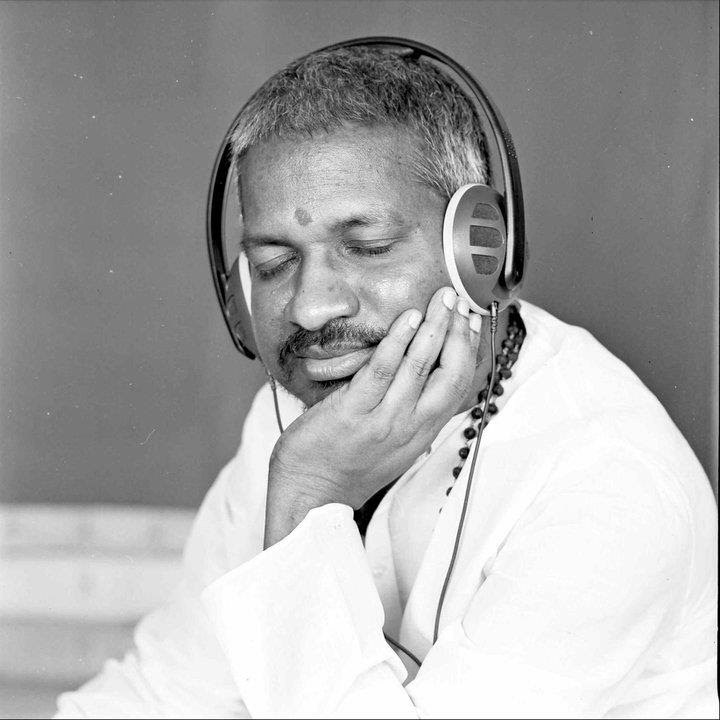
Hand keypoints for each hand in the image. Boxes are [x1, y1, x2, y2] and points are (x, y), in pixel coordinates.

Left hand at [264, 287, 482, 546]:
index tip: (471, 321)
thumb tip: (415, 372)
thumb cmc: (347, 465)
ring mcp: (384, 421)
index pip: (459, 385)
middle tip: (456, 299)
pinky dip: (397, 342)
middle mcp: (411, 426)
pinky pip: (381, 371)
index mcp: (422, 431)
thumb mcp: (391, 442)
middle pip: (450, 374)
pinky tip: (407, 319)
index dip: (470, 350)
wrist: (312, 496)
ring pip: (420, 367)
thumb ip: (408, 411)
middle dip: (458, 332)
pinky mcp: (353, 414)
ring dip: (434, 328)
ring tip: (440, 299)